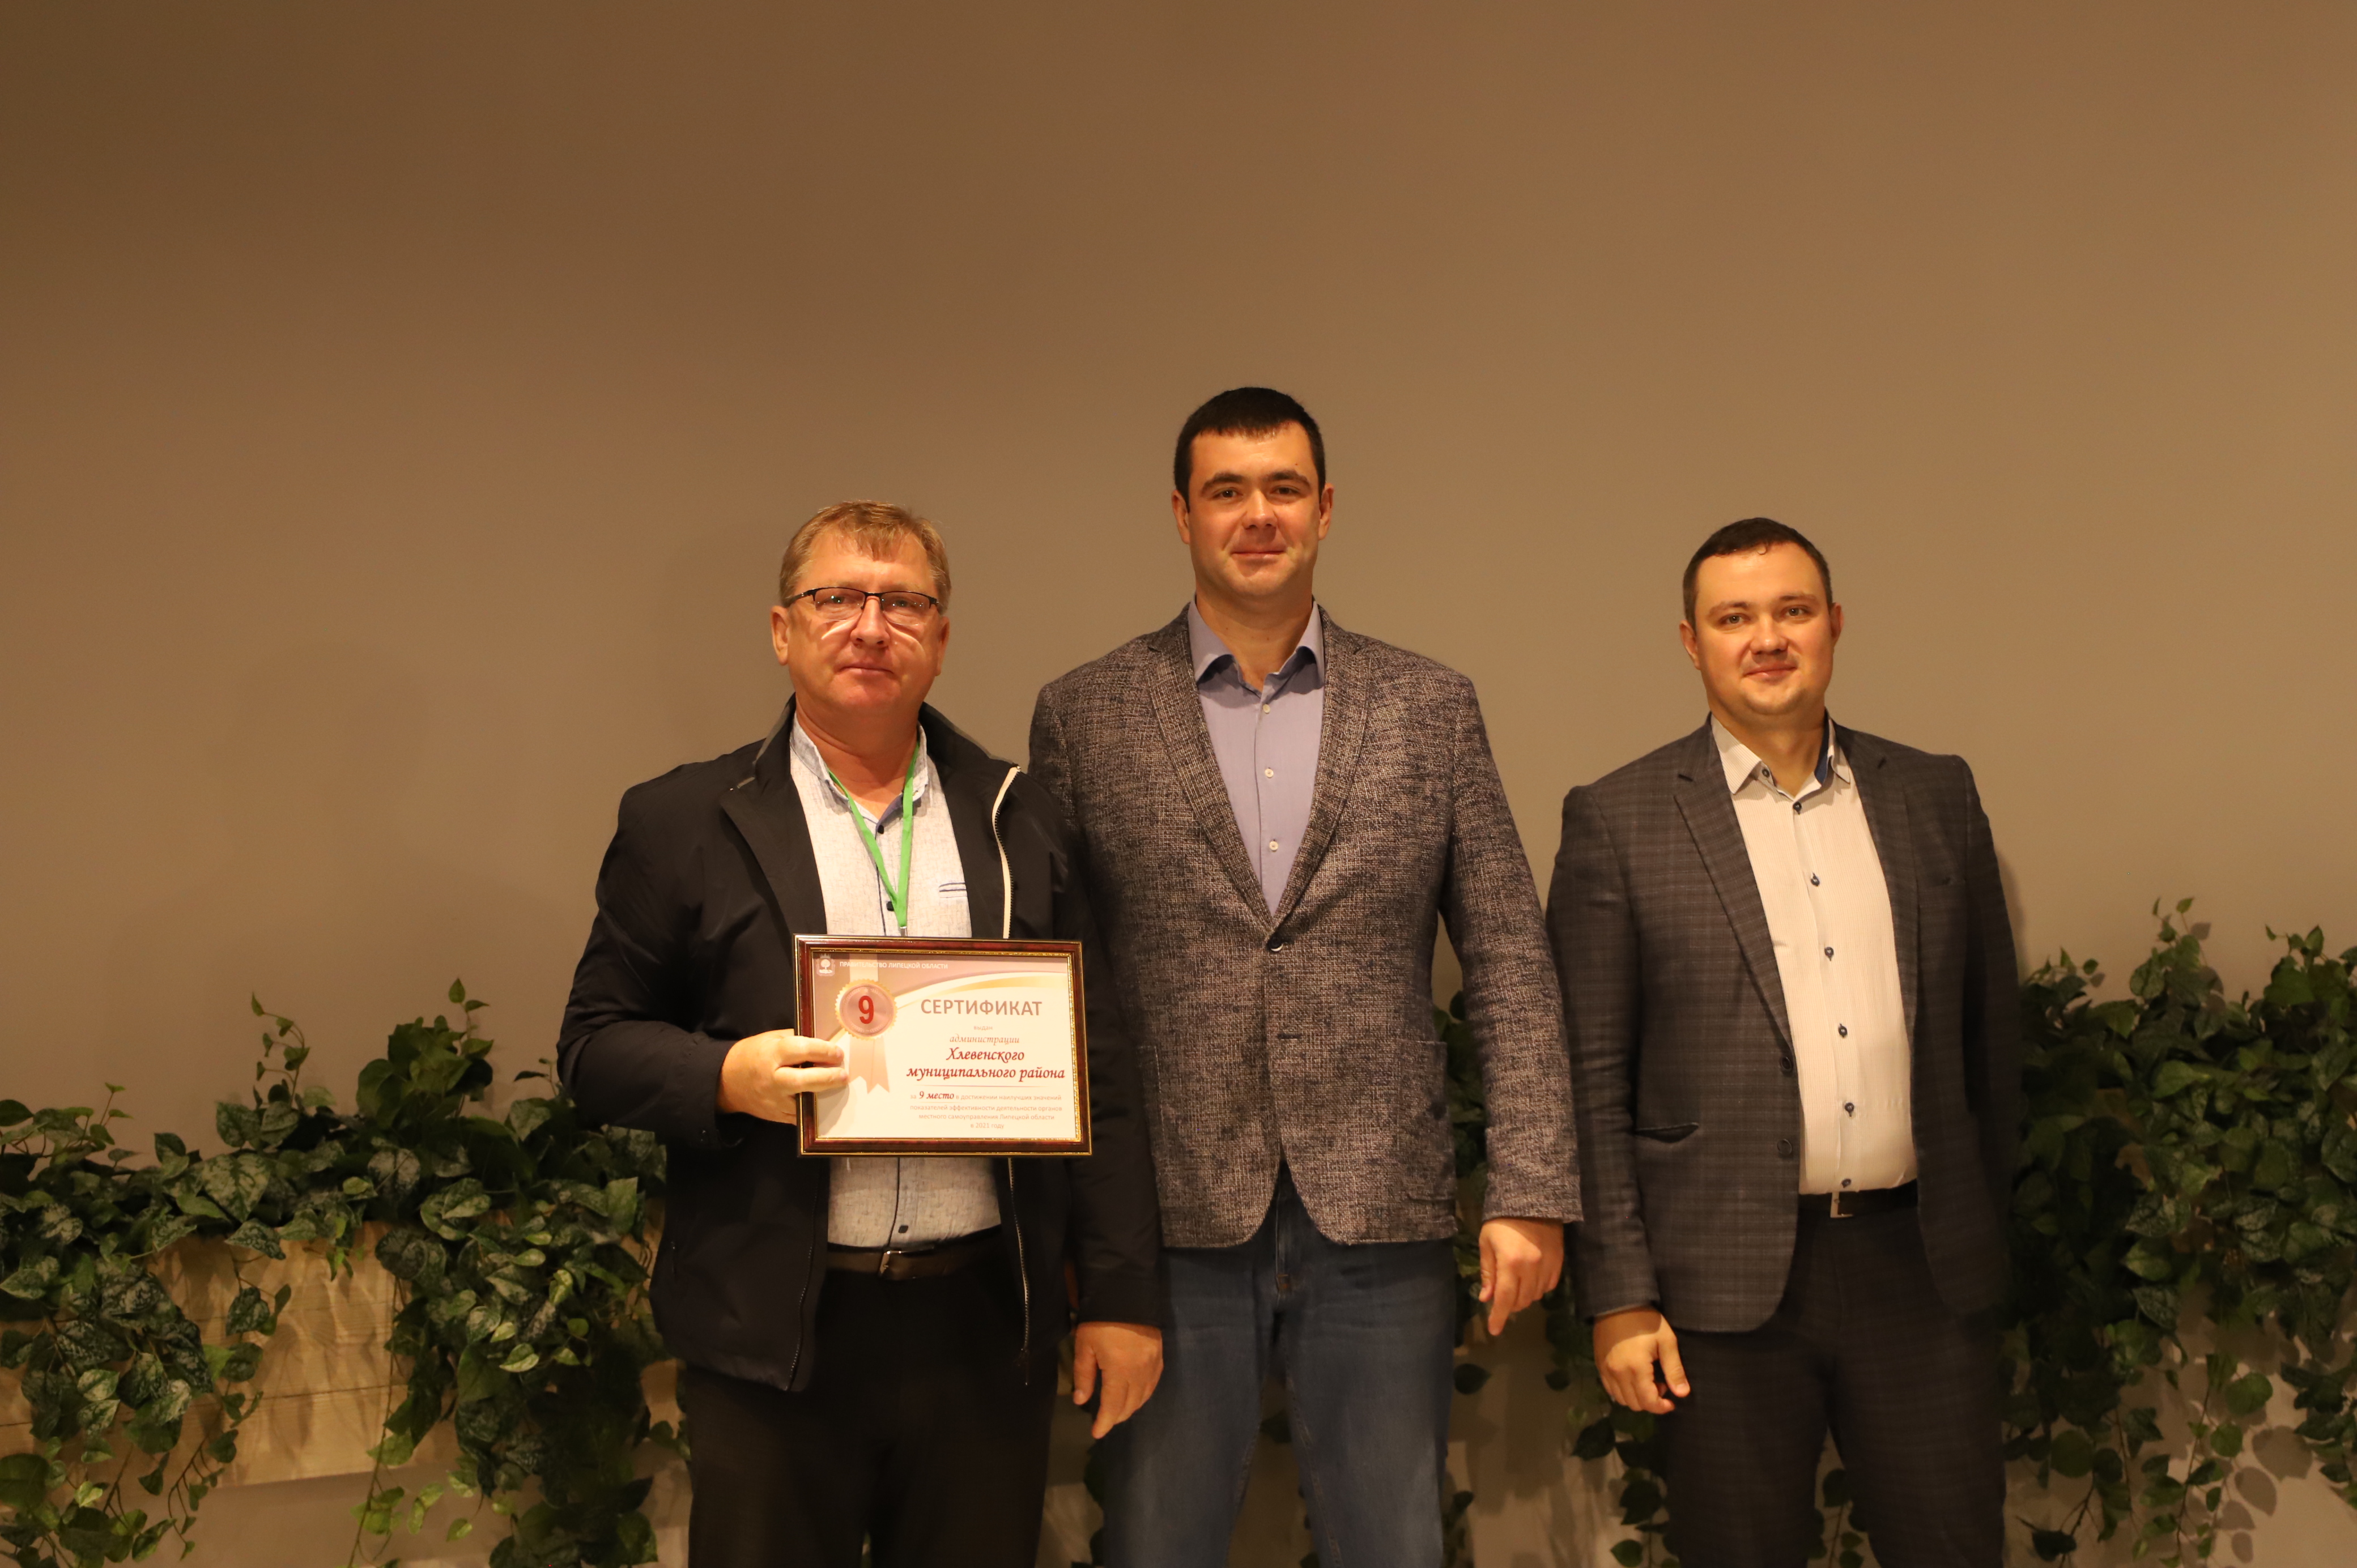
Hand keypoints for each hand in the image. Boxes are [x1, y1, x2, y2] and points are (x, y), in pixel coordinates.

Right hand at [715, 1031, 846, 1122]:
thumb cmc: (751, 1055)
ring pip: (803, 1103)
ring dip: (823, 1096)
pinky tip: (823, 1101)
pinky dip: (812, 1110)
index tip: (838, 1053)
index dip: (823, 1051)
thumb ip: (794, 1038)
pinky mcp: (775, 1115)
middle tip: (843, 1075)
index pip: (802, 1050)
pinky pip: (798, 1116)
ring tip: (837, 1088)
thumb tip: (822, 1040)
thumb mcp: (770, 1039)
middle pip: (804, 1080)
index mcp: (771, 1054)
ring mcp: (773, 1100)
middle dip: (827, 1077)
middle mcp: (772, 1079)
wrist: (726, 1081)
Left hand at [1072, 1321, 1162, 1438]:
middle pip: (1130, 1404)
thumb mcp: (1085, 1346)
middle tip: (1104, 1421)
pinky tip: (1135, 1395)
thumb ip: (1084, 1375)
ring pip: (1144, 1397)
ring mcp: (1153, 1364)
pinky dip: (1143, 1395)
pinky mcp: (1159, 1356)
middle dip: (1116, 1417)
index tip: (1096, 1433)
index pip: (1113, 1405)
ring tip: (1117, 1411)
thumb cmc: (1100, 1320)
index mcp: (1119, 1370)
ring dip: (1130, 1408)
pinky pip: (1153, 1384)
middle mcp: (1140, 1371)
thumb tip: (1082, 1401)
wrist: (1127, 1294)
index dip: (1105, 1422)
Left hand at [1477, 1217, 1563, 1335]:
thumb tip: (1486, 1298)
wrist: (1532, 1200)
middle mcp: (1531, 1268)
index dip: (1498, 1317)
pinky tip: (1531, 1279)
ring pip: (1535, 1296)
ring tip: (1515, 1286)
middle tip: (1501, 1298)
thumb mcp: (1487, 1243)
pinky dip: (1538, 1289)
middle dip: (1509, 1305)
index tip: (1494, 1330)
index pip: (1504, 1299)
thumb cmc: (1502, 1222)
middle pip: (1521, 1301)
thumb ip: (1488, 1272)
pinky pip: (1549, 1286)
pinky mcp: (1559, 1262)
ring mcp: (1548, 1266)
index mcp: (1510, 1263)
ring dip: (1523, 1297)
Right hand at [1593, 1306, 1687, 1414]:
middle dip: (1650, 1401)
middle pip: (1634, 1404)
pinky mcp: (1599, 1364)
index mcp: (1635, 1369)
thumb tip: (1683, 1394)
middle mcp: (1617, 1374)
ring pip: (1620, 1399)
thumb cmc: (1646, 1321)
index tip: (1671, 1402)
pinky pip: (1609, 1389)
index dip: (1661, 1407)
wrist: (1618, 1302)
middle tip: (1661, 1384)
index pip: (1648, 1402)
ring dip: (1636, 1397)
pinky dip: (1622, 1390)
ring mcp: (1605, 1370)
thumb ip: (1674, 1370)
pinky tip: (1631, 1377)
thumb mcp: (1666, 1342)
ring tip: (1646, 1381)